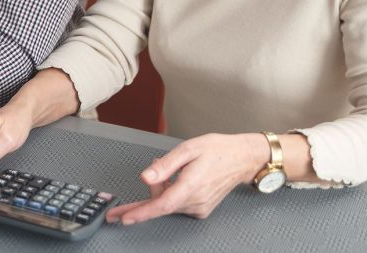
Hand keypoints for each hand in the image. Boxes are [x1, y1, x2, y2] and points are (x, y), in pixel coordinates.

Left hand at [106, 133, 266, 222]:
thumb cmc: (217, 150)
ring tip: (172, 169)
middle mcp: (196, 201)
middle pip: (161, 204)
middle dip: (149, 193)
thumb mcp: (188, 149)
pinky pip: (177, 205)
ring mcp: (199, 207)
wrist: (241, 158)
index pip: (161, 205)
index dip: (140, 212)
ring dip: (162, 190)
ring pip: (168, 204)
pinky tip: (178, 180)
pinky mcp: (201, 209)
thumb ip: (165, 165)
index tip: (124, 217)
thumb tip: (146, 177)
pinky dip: (171, 194)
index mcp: (191, 185)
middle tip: (136, 189)